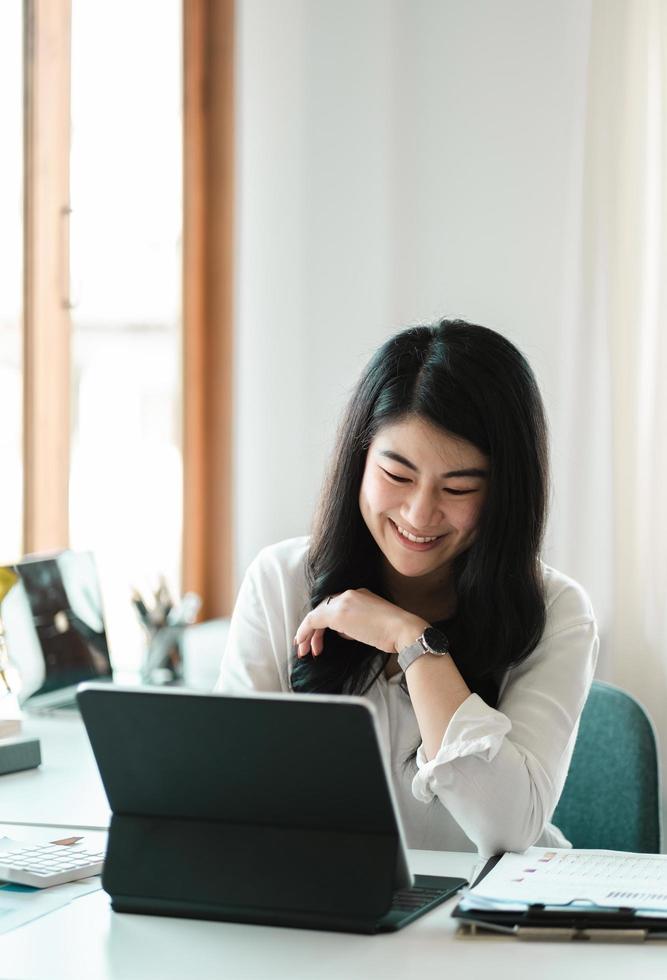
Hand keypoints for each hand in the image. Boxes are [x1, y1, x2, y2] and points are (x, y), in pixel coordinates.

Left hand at [294, 589, 427, 658]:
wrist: (403, 630)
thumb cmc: (393, 633)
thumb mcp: (370, 625)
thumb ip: (354, 625)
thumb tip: (342, 632)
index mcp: (360, 595)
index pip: (335, 606)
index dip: (323, 623)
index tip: (319, 638)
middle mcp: (350, 594)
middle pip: (323, 609)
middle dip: (312, 629)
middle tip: (306, 645)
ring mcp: (344, 601)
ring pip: (316, 614)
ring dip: (308, 633)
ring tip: (305, 650)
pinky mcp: (339, 612)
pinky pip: (314, 620)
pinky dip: (305, 631)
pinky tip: (303, 643)